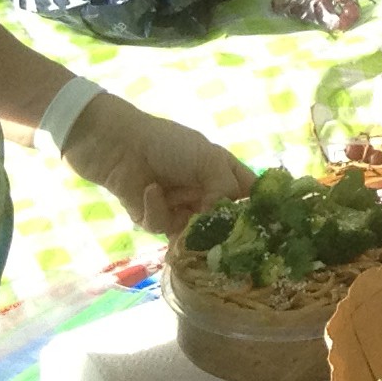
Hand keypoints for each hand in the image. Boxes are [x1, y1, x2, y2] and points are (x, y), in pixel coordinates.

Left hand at [62, 94, 254, 234]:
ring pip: (192, 233)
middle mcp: (204, 193)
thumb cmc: (168, 143)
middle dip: (220, 231)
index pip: (248, 196)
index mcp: (222, 173)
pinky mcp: (152, 218)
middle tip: (223, 238)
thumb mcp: (208, 158)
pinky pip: (162, 227)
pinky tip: (150, 190)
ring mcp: (178, 207)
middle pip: (222, 222)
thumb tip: (227, 222)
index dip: (257, 211)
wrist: (117, 142)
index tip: (264, 229)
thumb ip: (226, 189)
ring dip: (185, 224)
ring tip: (179, 211)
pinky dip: (156, 209)